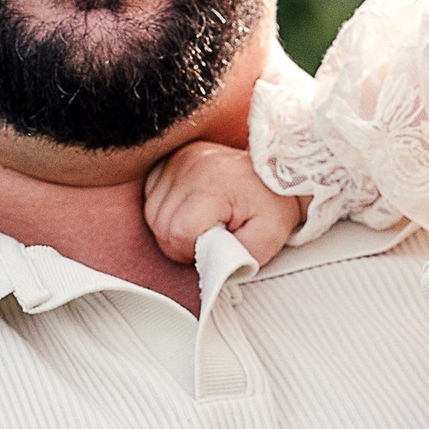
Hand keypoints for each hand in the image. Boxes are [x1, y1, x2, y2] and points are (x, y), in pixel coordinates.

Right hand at [144, 137, 304, 265]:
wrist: (278, 173)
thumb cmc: (273, 204)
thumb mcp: (267, 240)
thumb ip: (236, 261)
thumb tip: (209, 269)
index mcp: (214, 184)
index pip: (179, 231)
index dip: (192, 249)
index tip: (213, 245)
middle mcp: (191, 165)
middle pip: (160, 223)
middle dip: (181, 241)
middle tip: (209, 236)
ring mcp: (179, 159)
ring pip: (152, 212)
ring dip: (172, 226)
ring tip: (201, 222)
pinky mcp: (172, 158)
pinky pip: (151, 195)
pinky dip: (165, 208)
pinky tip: (189, 208)